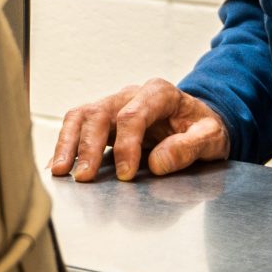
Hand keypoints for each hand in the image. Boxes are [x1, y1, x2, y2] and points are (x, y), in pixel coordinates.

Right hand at [49, 79, 231, 181]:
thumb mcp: (212, 137)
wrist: (198, 122)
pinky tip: (58, 166)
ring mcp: (114, 105)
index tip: (126, 175)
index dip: (126, 145)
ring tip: (60, 171)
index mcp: (159, 93)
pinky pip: (77, 125)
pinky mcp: (104, 119)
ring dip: (68, 143)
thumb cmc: (203, 128)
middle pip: (100, 112)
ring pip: (82, 115)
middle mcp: (131, 94)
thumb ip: (189, 147)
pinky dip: (65, 144)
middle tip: (84, 177)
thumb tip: (156, 163)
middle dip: (89, 146)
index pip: (133, 115)